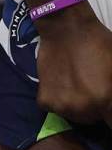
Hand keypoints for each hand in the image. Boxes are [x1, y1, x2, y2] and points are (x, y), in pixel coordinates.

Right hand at [34, 6, 111, 124]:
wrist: (66, 29)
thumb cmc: (99, 45)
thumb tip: (110, 100)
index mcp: (105, 100)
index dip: (110, 112)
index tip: (106, 103)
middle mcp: (83, 109)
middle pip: (95, 120)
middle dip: (98, 109)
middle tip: (94, 89)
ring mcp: (62, 106)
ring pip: (75, 116)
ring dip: (78, 106)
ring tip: (77, 85)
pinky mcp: (44, 100)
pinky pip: (56, 108)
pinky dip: (59, 100)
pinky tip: (62, 83)